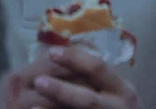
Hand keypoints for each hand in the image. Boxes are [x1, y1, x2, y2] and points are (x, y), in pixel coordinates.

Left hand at [6, 46, 140, 108]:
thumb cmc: (115, 105)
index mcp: (123, 90)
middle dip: (61, 91)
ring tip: (32, 107)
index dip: (73, 59)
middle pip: (87, 100)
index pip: (97, 68)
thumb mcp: (114, 90)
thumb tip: (56, 55)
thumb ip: (95, 78)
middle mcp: (119, 107)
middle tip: (37, 82)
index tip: (50, 52)